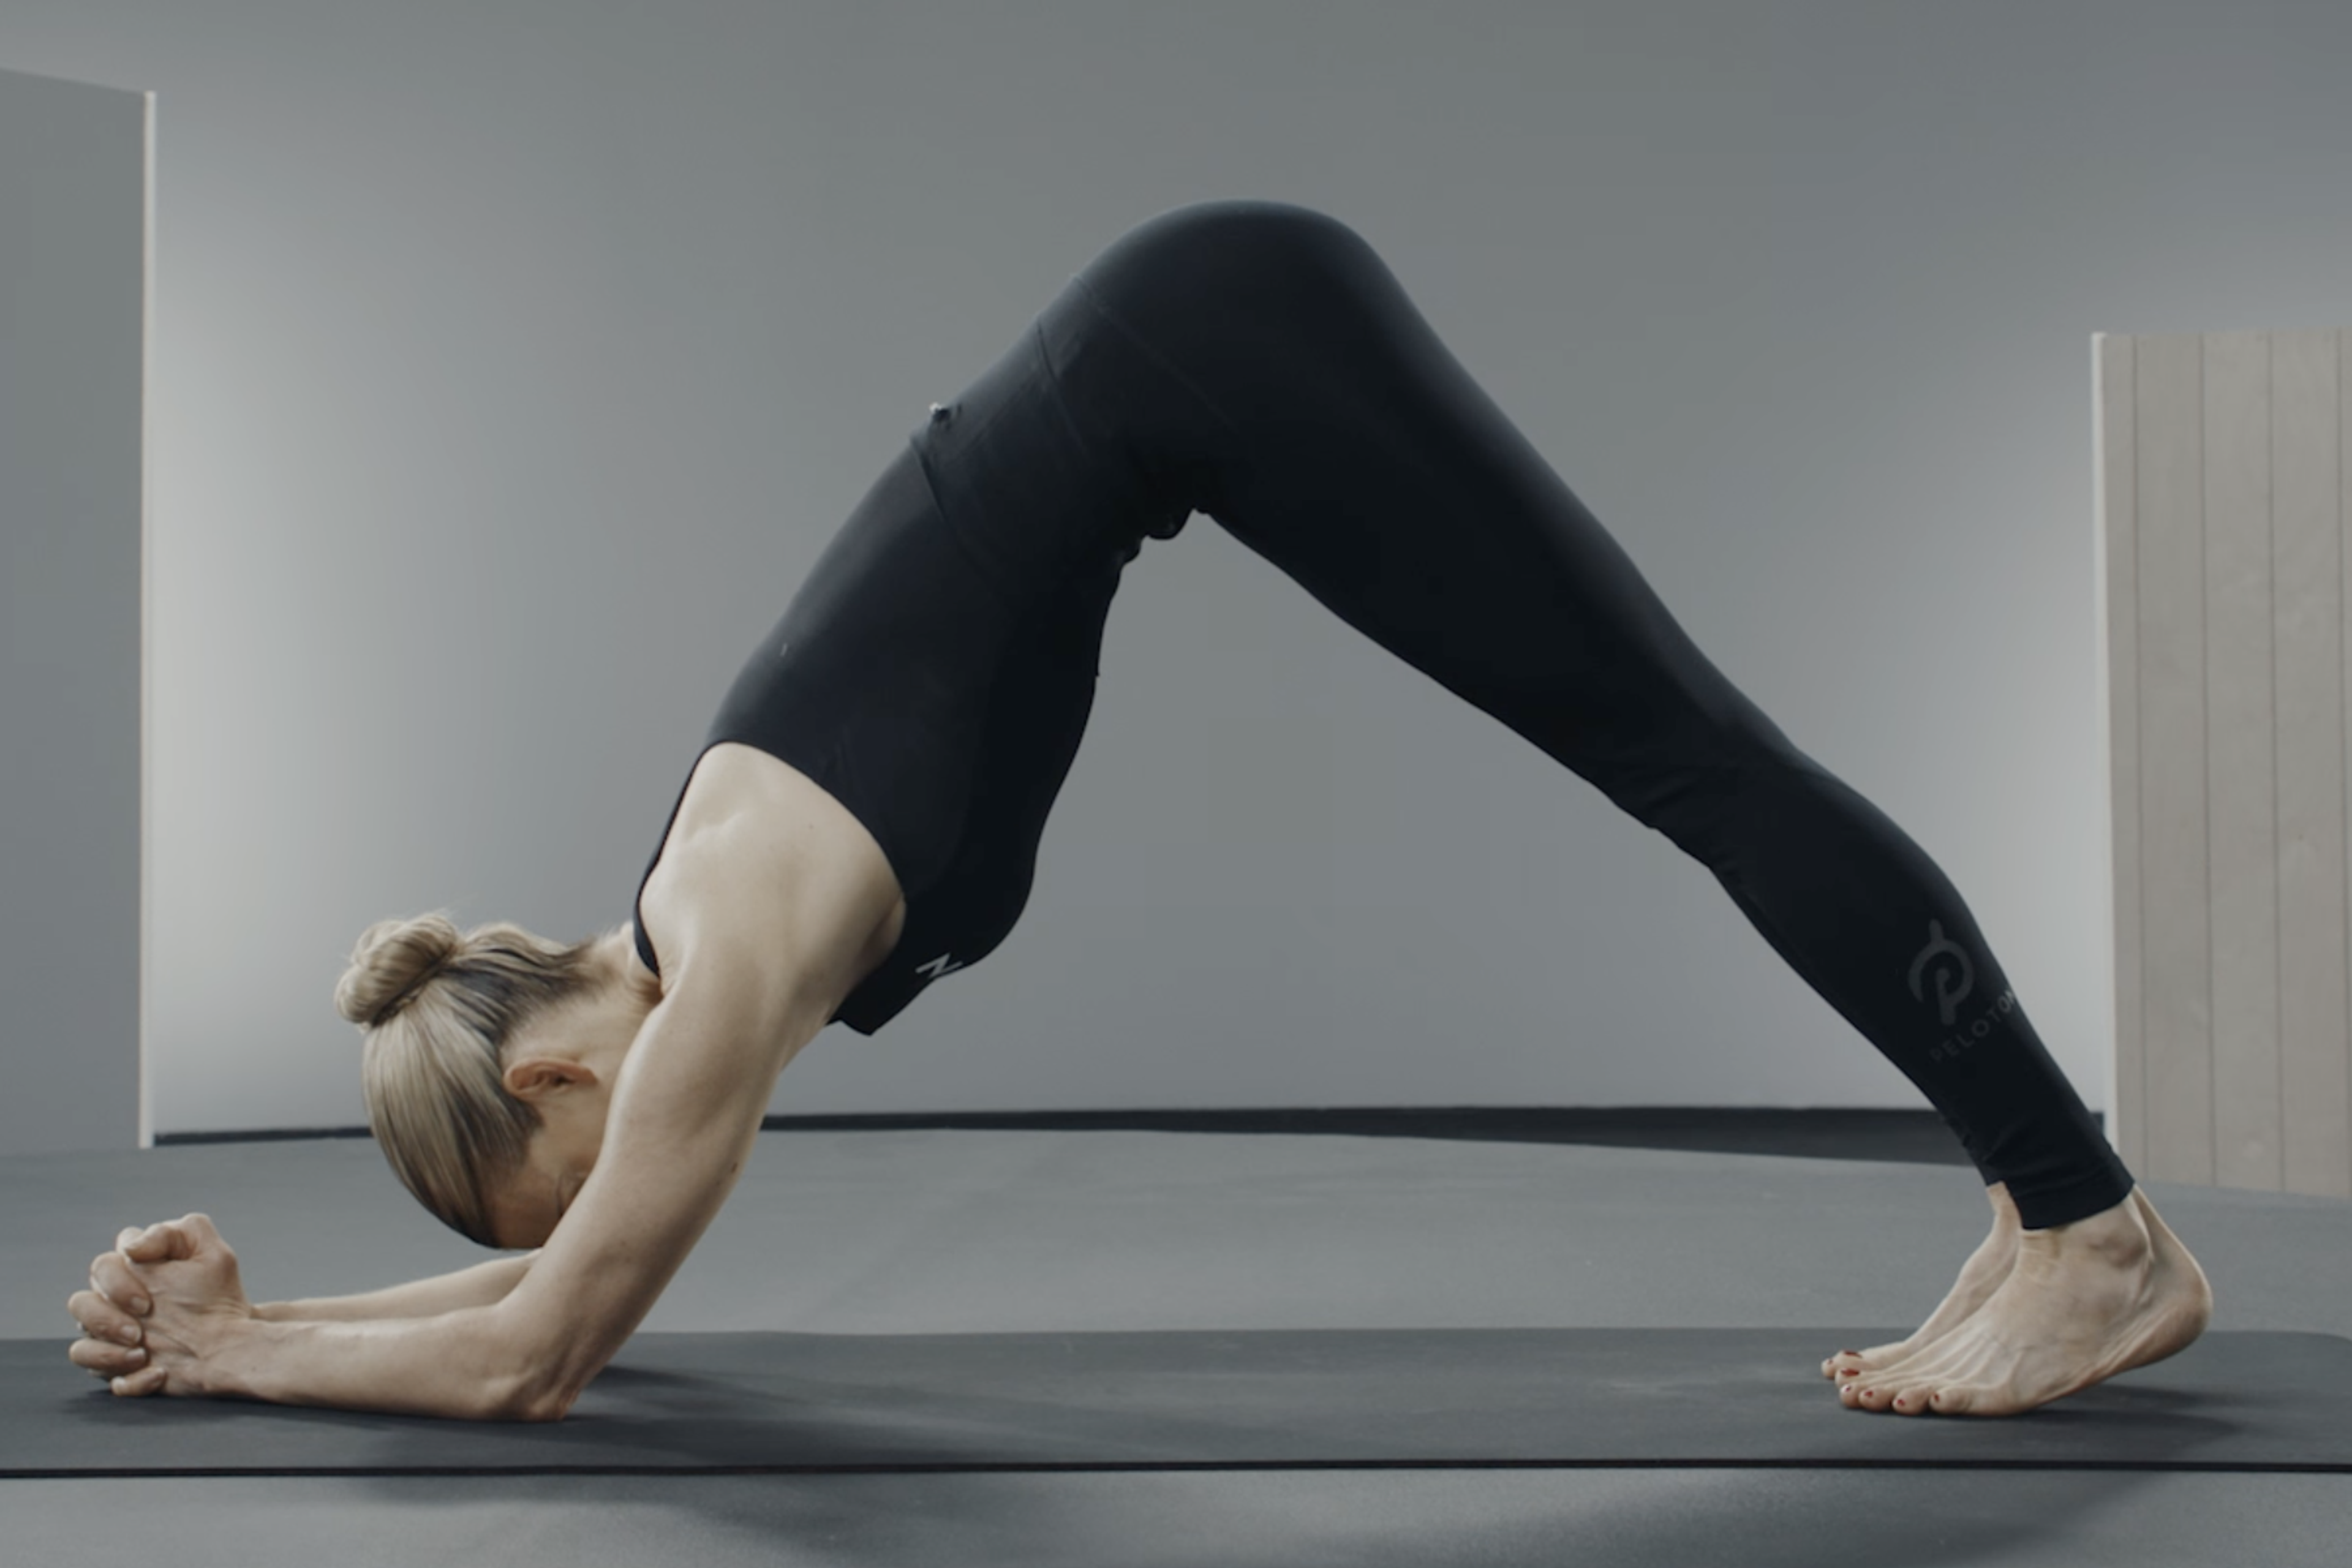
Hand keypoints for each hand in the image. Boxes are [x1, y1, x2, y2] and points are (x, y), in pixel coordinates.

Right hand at [66, 1215, 254, 1397]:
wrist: (230, 1345)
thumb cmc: (219, 1298)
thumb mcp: (211, 1256)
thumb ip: (175, 1234)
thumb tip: (131, 1247)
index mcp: (133, 1273)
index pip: (103, 1265)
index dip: (117, 1282)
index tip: (148, 1301)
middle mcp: (115, 1304)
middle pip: (80, 1303)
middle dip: (106, 1318)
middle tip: (139, 1332)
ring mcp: (113, 1337)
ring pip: (79, 1342)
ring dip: (106, 1351)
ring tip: (141, 1353)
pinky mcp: (117, 1367)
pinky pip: (98, 1375)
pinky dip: (123, 1377)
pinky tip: (156, 1373)